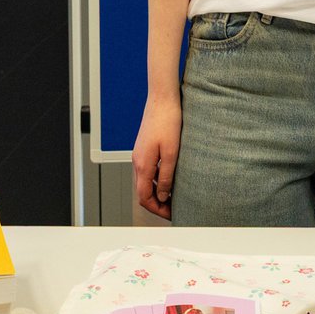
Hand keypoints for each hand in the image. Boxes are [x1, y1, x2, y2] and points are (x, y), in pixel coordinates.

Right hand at [132, 96, 182, 219]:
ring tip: (176, 195)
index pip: (144, 198)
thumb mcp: (171, 153)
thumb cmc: (168, 122)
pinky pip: (148, 170)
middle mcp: (138, 161)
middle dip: (158, 203)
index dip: (157, 210)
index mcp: (143, 165)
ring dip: (158, 191)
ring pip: (146, 181)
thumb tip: (163, 197)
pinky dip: (157, 179)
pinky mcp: (145, 148)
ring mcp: (140, 154)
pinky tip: (171, 177)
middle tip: (176, 208)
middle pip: (143, 192)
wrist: (162, 99)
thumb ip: (165, 177)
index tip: (172, 214)